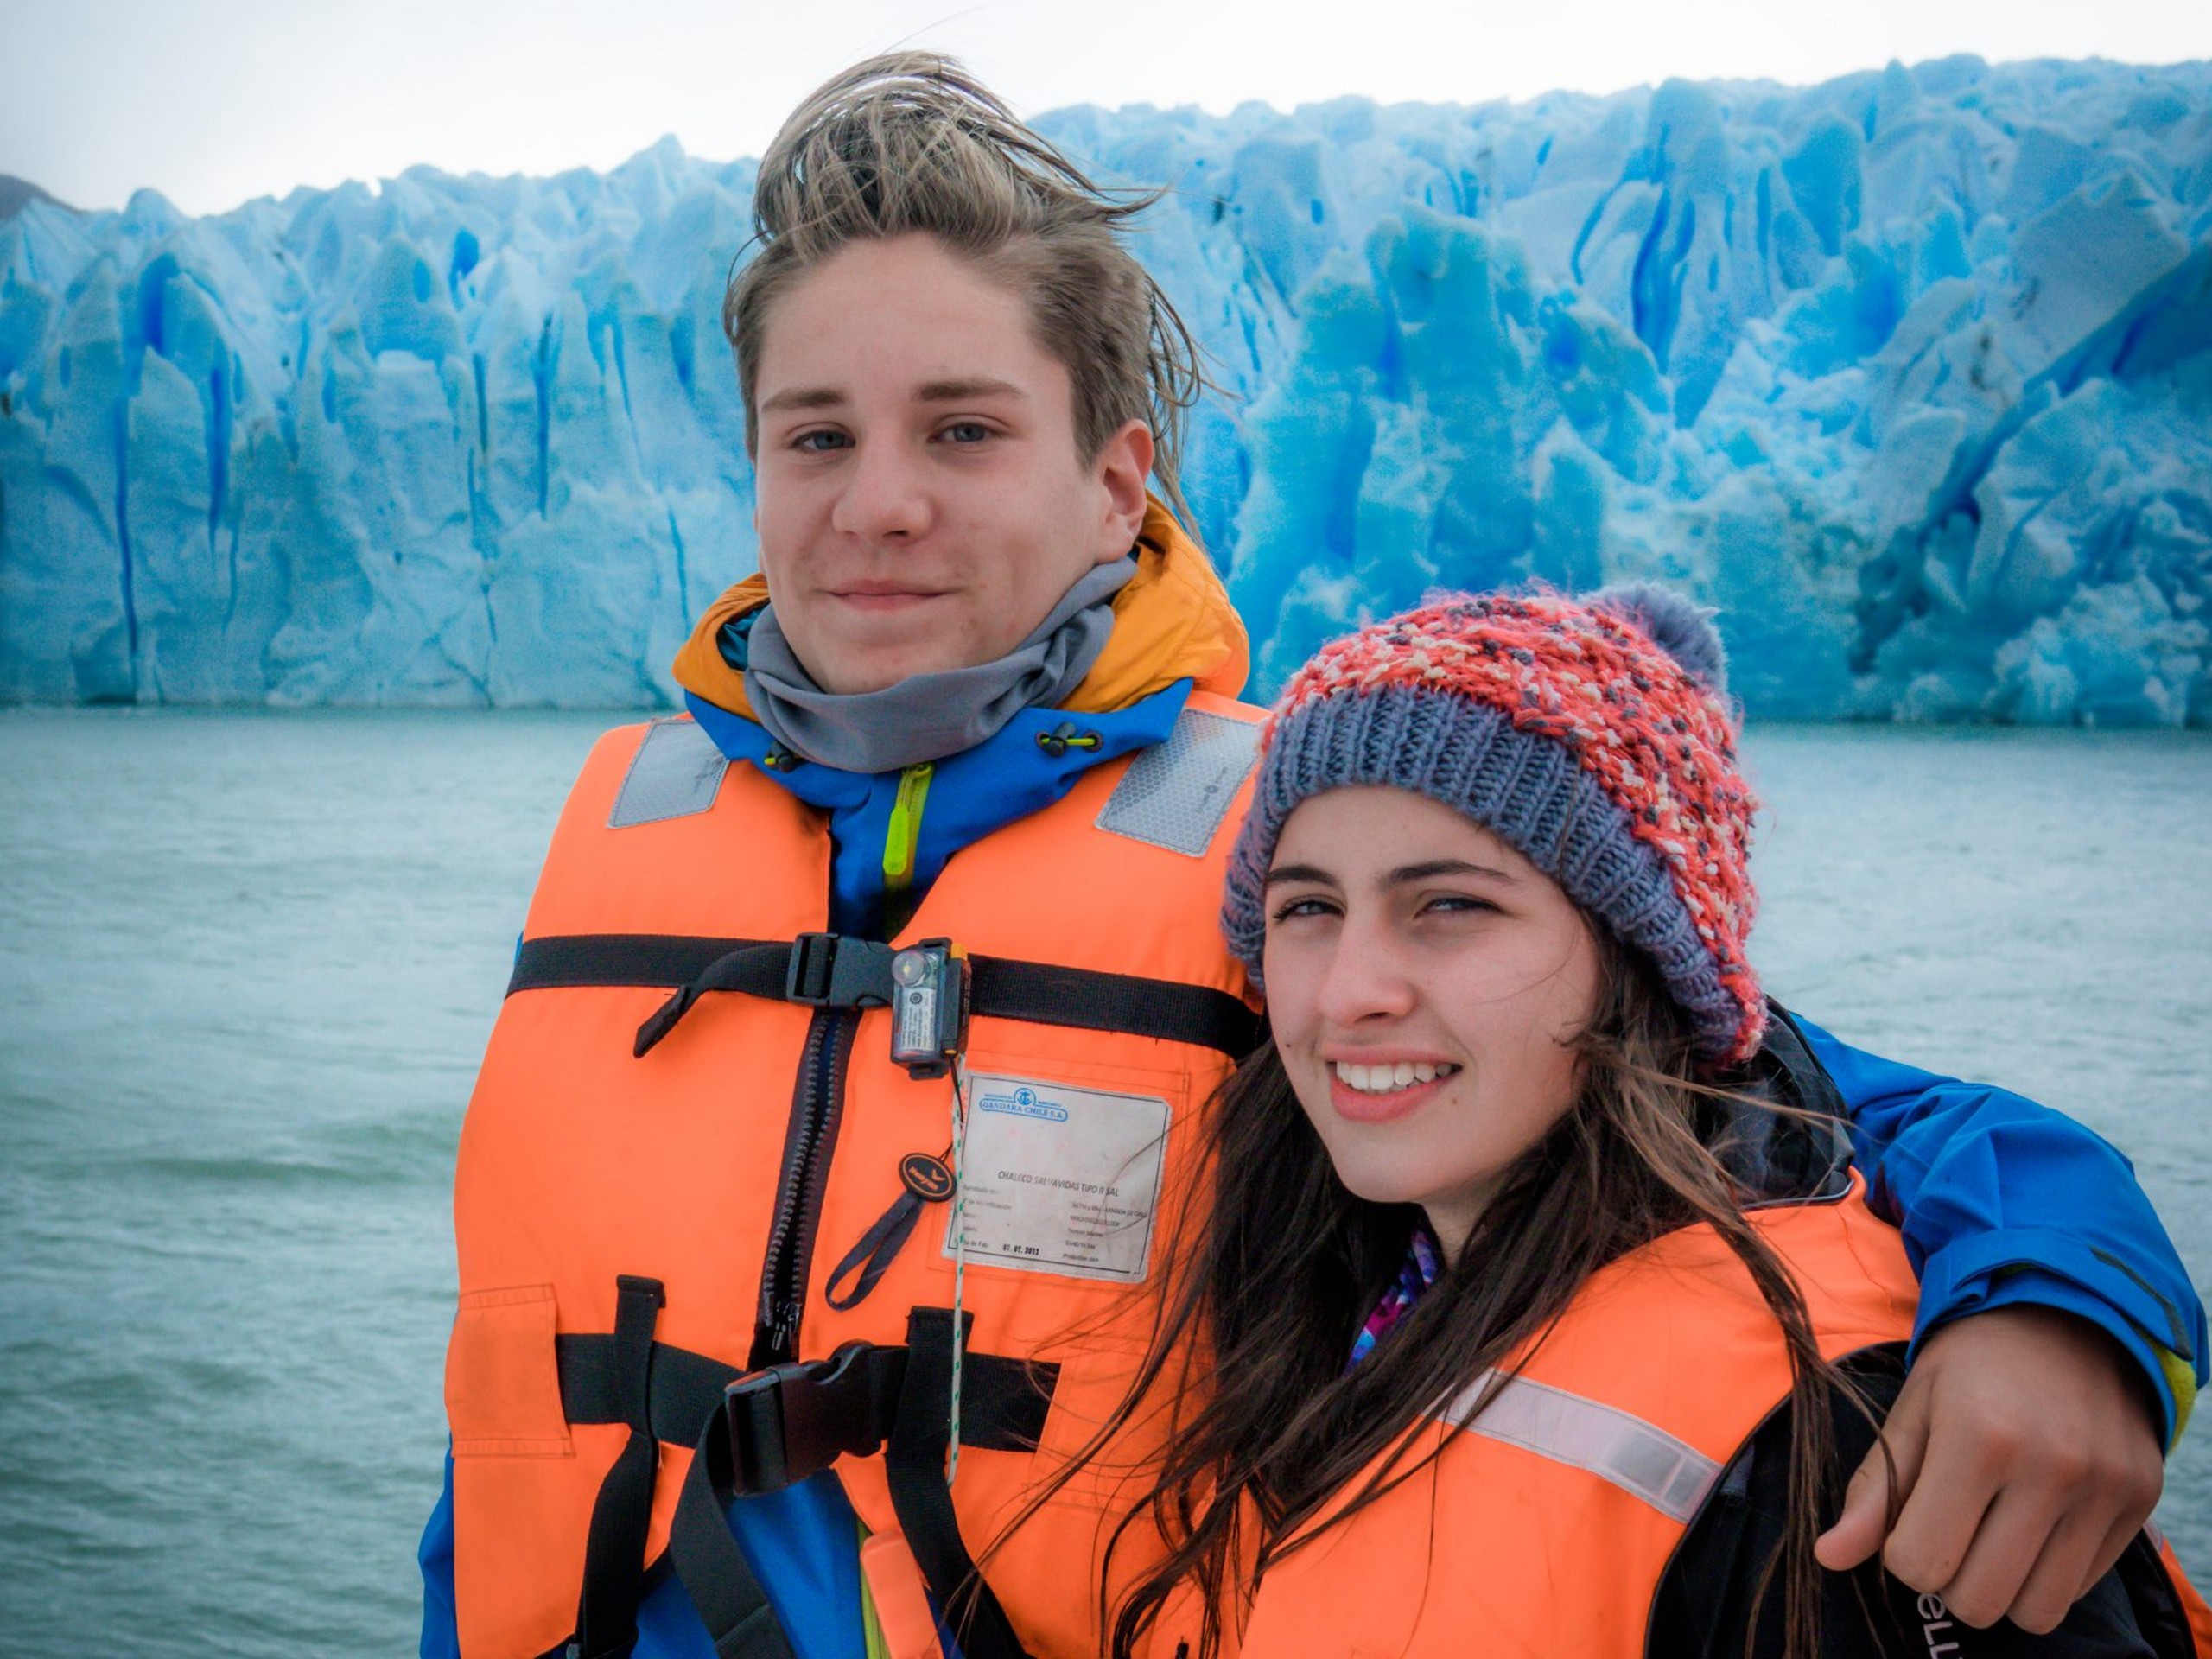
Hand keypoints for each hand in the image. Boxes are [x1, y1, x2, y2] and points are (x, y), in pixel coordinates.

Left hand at [1814, 1304, 2166, 1631]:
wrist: (2070, 1315)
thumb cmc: (1974, 1364)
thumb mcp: (1912, 1409)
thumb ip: (1874, 1488)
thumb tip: (1828, 1556)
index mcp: (1979, 1439)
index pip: (1923, 1564)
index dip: (1903, 1556)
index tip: (1909, 1523)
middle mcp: (2051, 1470)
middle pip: (1980, 1600)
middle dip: (1949, 1581)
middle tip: (1949, 1534)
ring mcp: (2104, 1490)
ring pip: (2038, 1612)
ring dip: (2001, 1589)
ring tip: (1991, 1538)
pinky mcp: (2139, 1503)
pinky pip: (2080, 1587)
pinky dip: (2047, 1576)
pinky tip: (2034, 1527)